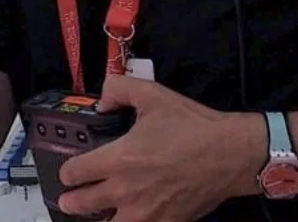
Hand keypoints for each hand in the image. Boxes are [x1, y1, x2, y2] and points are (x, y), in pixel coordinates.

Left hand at [57, 75, 263, 221]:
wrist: (230, 154)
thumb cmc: (194, 127)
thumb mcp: (152, 95)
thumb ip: (119, 89)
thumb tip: (103, 100)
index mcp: (119, 159)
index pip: (74, 173)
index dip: (67, 172)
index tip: (71, 171)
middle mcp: (126, 190)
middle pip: (81, 206)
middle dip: (71, 201)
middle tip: (71, 198)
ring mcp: (145, 213)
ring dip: (99, 219)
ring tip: (98, 214)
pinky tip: (129, 218)